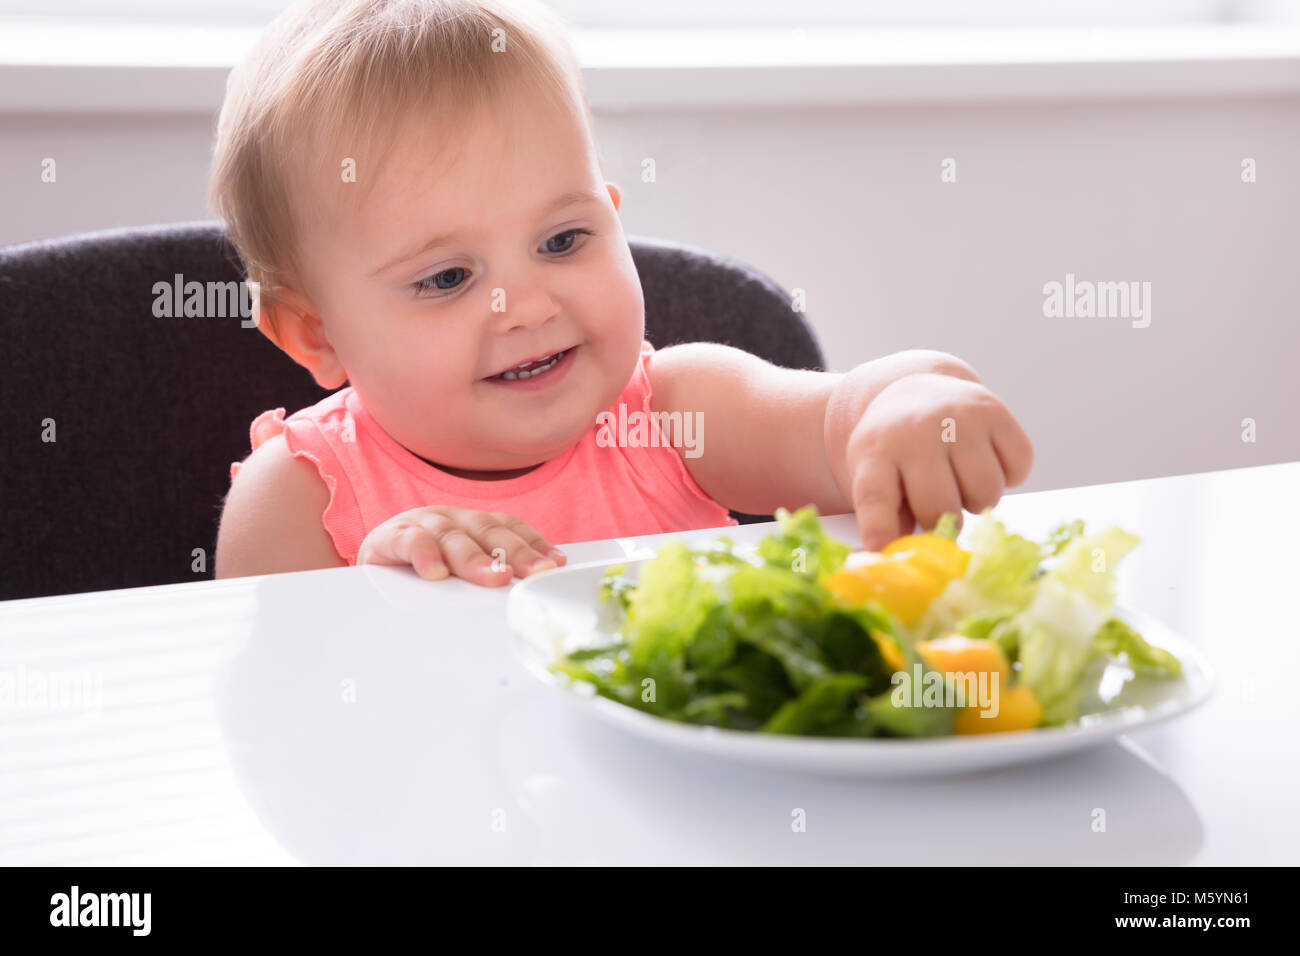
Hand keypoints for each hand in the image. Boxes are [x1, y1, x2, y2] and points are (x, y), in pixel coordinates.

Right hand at [356, 506, 566, 585]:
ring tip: (494, 578)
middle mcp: (452, 518)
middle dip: (516, 552)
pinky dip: (424, 554)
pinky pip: (410, 541)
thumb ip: (489, 578)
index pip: (509, 528)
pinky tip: (436, 572)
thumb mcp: (459, 575)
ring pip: (454, 537)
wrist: (368, 568)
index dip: (533, 544)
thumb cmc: (421, 575)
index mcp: (472, 524)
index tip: (554, 565)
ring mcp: (422, 524)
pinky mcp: (390, 537)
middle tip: (533, 573)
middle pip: (490, 531)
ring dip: (475, 558)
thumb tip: (529, 596)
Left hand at [843, 372, 1033, 549]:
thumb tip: (911, 560)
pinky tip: (986, 460)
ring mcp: (958, 418)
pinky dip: (1008, 476)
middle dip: (944, 523)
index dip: (881, 531)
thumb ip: (889, 518)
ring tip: (961, 482)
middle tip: (940, 511)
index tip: (884, 556)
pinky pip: (1018, 469)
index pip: (876, 499)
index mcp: (876, 451)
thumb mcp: (875, 474)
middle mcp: (916, 431)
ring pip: (986, 493)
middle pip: (940, 506)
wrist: (916, 389)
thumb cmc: (896, 448)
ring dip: (978, 501)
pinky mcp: (995, 412)